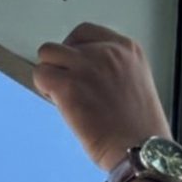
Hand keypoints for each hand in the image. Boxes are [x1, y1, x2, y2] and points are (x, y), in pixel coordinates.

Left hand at [33, 22, 172, 171]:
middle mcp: (107, 52)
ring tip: (63, 95)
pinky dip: (44, 89)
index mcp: (128, 49)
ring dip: (51, 74)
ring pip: (47, 54)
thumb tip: (85, 73)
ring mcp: (86, 66)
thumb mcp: (136, 84)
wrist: (141, 148)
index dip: (77, 50)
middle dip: (63, 62)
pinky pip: (40, 75)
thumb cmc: (142, 128)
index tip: (78, 68)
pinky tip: (61, 105)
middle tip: (70, 84)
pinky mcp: (68, 85)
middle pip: (65, 43)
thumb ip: (114, 70)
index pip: (87, 32)